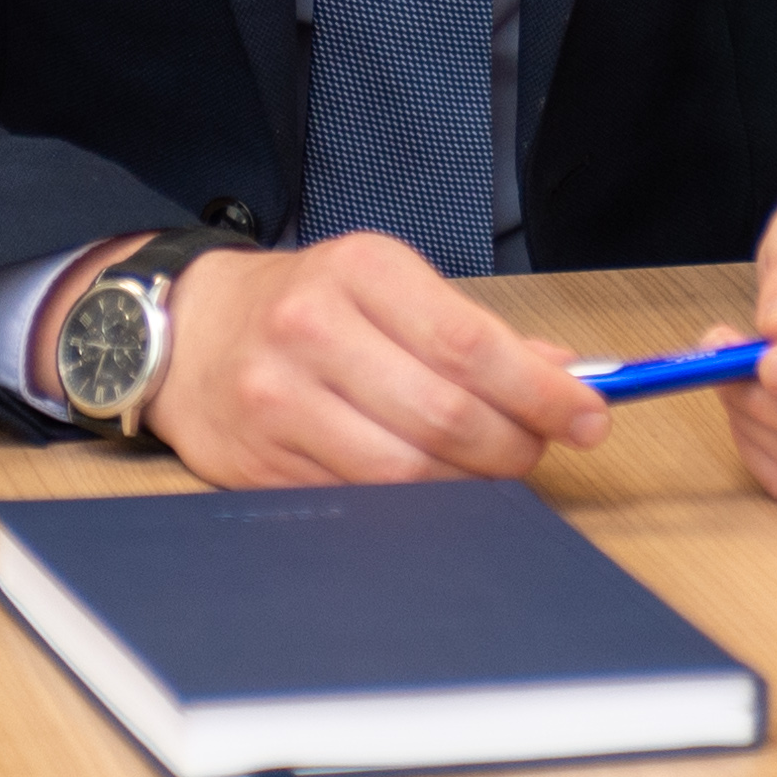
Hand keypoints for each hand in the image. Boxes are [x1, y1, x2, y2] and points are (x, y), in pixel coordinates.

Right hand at [36, 232, 607, 486]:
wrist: (187, 332)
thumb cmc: (302, 304)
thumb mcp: (383, 283)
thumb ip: (470, 329)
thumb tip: (562, 372)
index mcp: (359, 270)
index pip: (470, 343)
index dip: (541, 390)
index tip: (589, 415)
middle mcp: (314, 330)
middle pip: (444, 414)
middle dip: (514, 444)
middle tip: (541, 448)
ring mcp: (281, 401)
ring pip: (405, 472)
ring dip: (470, 482)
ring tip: (491, 469)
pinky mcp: (262, 464)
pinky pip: (361, 501)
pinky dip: (414, 507)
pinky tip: (435, 488)